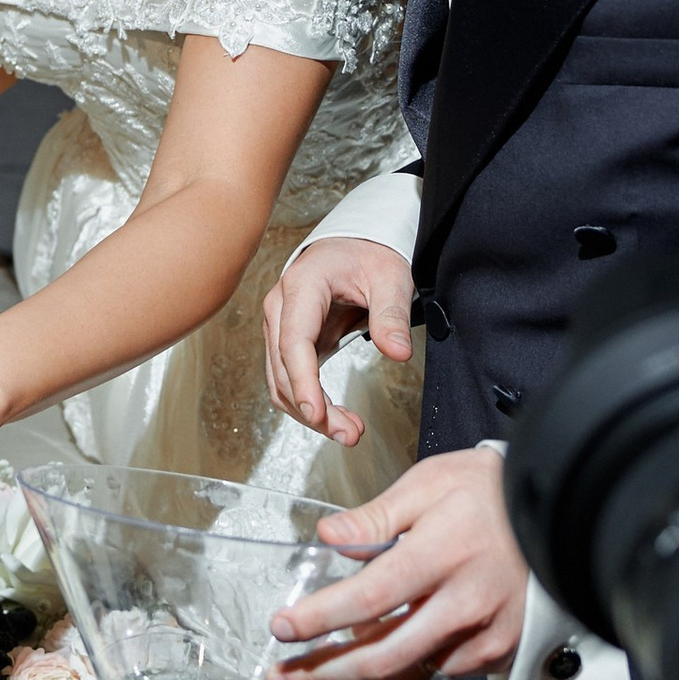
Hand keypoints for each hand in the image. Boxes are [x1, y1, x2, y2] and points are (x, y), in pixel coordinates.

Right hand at [264, 234, 412, 437]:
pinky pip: (289, 379)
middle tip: (350, 434)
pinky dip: (308, 402)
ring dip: (309, 412)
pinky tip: (335, 418)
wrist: (355, 245)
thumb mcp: (390, 278)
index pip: (293, 341)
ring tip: (348, 432)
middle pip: (283, 368)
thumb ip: (392, 315)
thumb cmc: (370, 255)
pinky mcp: (289, 341)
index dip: (303, 381)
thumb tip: (398, 353)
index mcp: (302, 286)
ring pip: (280, 381)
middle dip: (312, 408)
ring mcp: (280, 325)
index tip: (317, 414)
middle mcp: (280, 307)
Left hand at [266, 441, 526, 679]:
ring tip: (316, 671)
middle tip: (283, 676)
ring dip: (358, 675)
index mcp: (441, 555)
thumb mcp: (430, 483)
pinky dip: (405, 670)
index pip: (369, 598)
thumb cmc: (492, 491)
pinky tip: (378, 658)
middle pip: (383, 655)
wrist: (563, 509)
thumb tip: (329, 538)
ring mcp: (486, 633)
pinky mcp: (501, 650)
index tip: (283, 627)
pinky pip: (441, 672)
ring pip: (410, 672)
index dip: (320, 619)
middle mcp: (465, 603)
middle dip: (323, 671)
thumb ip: (377, 517)